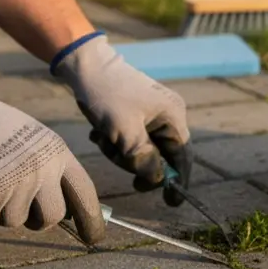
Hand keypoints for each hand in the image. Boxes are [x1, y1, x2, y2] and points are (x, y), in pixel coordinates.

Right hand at [0, 62, 106, 241]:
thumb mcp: (30, 141)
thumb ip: (47, 171)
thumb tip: (60, 211)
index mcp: (56, 153)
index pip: (84, 192)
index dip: (91, 218)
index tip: (95, 238)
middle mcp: (42, 170)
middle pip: (51, 218)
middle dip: (35, 220)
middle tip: (15, 205)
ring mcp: (15, 185)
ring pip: (11, 221)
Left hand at [51, 33, 193, 205]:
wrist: (84, 64)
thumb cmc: (107, 96)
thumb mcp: (124, 132)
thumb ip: (144, 159)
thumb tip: (157, 180)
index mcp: (173, 116)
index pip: (183, 157)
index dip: (179, 181)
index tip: (171, 203)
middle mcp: (167, 114)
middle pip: (160, 154)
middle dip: (134, 161)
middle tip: (115, 156)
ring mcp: (151, 112)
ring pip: (141, 148)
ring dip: (119, 151)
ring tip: (101, 138)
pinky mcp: (135, 111)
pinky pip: (131, 137)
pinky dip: (115, 141)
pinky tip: (98, 132)